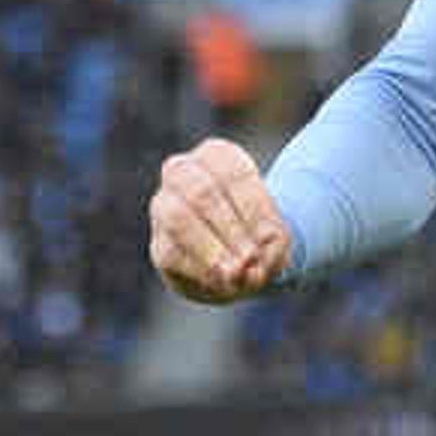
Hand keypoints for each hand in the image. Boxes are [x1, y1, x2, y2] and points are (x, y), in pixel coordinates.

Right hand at [151, 137, 296, 303]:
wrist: (242, 262)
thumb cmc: (259, 235)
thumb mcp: (275, 237)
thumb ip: (265, 247)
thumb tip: (240, 269)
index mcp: (217, 155)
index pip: (234, 173)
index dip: (254, 209)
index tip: (271, 237)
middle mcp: (182, 172)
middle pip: (201, 192)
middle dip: (230, 229)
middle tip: (251, 257)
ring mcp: (164, 206)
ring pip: (178, 218)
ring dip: (212, 249)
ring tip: (236, 272)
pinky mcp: (160, 244)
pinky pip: (172, 253)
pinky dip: (202, 269)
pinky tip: (223, 280)